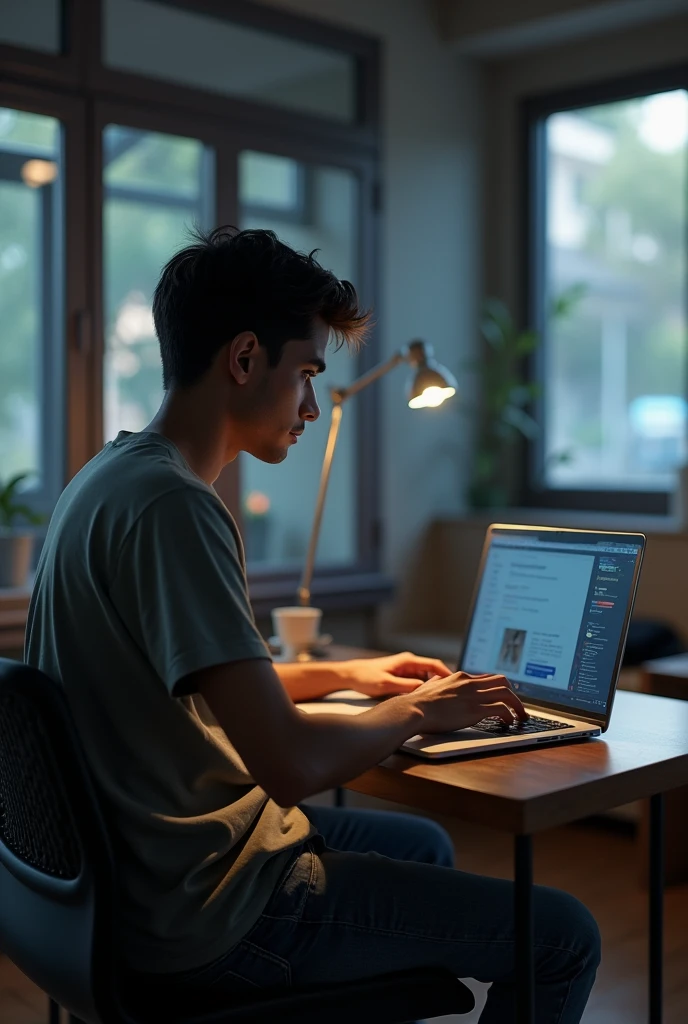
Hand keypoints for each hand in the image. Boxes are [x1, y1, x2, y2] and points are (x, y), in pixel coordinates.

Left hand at [341, 651, 452, 697]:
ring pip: (426, 680)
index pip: (435, 665)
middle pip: (434, 673)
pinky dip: (422, 692)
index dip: (448, 675)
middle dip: (442, 685)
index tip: (456, 685)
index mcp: (408, 661)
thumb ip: (406, 687)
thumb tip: (424, 691)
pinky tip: (424, 703)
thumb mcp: (386, 684)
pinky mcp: (402, 679)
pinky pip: (418, 685)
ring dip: (432, 690)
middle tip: (450, 698)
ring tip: (440, 702)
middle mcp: (409, 664)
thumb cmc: (365, 677)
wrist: (350, 676)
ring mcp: (406, 671)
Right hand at [401, 671, 527, 733]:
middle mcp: (470, 683)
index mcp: (460, 677)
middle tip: (517, 707)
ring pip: (507, 693)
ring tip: (521, 717)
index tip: (504, 698)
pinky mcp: (475, 710)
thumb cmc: (417, 703)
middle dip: (513, 694)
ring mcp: (473, 695)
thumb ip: (436, 683)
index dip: (499, 688)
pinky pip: (502, 709)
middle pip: (503, 681)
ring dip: (518, 705)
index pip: (488, 678)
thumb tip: (436, 681)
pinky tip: (509, 724)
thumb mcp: (428, 686)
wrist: (413, 710)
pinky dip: (510, 716)